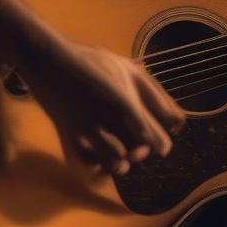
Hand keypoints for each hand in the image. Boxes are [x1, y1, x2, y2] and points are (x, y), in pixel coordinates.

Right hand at [22, 39, 187, 176]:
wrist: (50, 60)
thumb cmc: (93, 62)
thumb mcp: (129, 70)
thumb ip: (153, 94)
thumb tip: (176, 120)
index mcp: (124, 100)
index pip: (150, 136)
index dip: (160, 144)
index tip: (161, 145)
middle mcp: (105, 118)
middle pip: (134, 150)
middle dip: (141, 152)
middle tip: (142, 149)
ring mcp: (85, 129)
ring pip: (111, 161)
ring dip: (122, 163)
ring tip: (125, 158)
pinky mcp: (67, 136)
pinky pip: (84, 163)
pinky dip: (96, 166)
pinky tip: (101, 160)